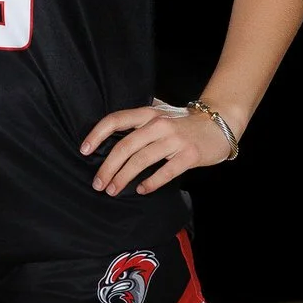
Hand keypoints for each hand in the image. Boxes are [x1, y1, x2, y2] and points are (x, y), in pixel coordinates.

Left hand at [79, 102, 234, 195]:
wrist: (219, 124)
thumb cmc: (184, 122)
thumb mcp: (160, 114)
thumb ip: (139, 120)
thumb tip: (109, 134)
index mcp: (148, 113)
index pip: (116, 120)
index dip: (97, 134)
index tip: (84, 150)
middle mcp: (159, 124)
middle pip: (125, 146)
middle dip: (107, 167)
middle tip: (98, 184)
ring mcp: (175, 139)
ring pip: (141, 160)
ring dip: (123, 177)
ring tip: (112, 190)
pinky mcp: (189, 155)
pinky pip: (165, 171)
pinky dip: (150, 182)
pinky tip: (141, 189)